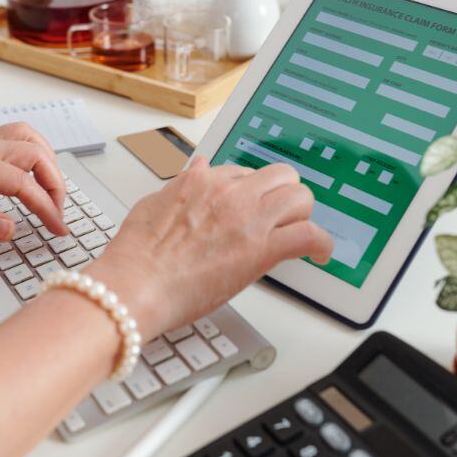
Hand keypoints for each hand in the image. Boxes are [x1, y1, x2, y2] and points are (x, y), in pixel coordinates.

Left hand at [0, 123, 67, 240]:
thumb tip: (11, 228)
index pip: (21, 182)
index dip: (45, 206)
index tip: (57, 226)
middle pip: (34, 153)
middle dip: (55, 184)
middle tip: (58, 213)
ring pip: (29, 138)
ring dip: (48, 163)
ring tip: (53, 192)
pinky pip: (16, 137)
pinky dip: (35, 153)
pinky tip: (37, 171)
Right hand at [87, 157, 332, 338]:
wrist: (135, 284)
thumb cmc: (137, 254)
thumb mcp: (153, 203)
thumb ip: (180, 186)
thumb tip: (194, 172)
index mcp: (204, 181)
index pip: (245, 172)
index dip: (252, 192)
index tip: (254, 207)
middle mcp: (230, 192)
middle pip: (281, 176)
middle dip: (283, 195)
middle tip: (278, 218)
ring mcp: (248, 218)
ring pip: (300, 197)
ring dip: (302, 215)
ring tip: (296, 233)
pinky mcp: (261, 249)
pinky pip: (309, 235)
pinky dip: (321, 244)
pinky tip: (320, 254)